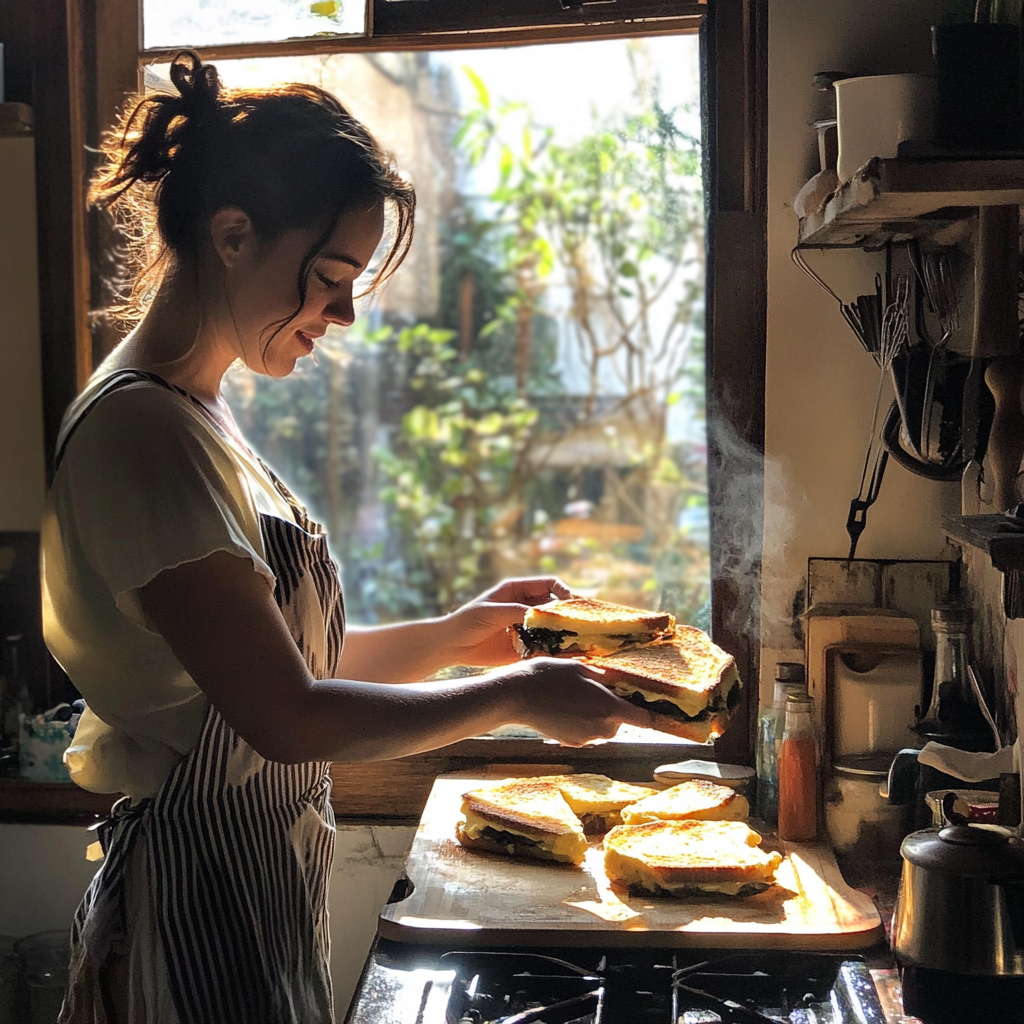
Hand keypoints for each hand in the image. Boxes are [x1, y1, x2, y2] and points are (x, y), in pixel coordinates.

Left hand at [440, 576, 573, 667]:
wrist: (451, 645)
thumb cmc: (468, 621)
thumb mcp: (493, 612)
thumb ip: (518, 611)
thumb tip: (545, 615)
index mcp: (518, 590)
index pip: (550, 584)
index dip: (564, 591)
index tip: (571, 604)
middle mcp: (525, 607)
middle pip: (555, 607)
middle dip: (568, 614)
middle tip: (581, 626)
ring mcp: (526, 627)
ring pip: (553, 628)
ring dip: (564, 633)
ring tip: (577, 642)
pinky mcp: (523, 646)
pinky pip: (544, 646)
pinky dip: (553, 650)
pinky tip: (562, 655)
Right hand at [496, 657, 654, 745]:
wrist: (515, 697)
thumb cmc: (548, 676)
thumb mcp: (580, 667)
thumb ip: (604, 678)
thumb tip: (618, 682)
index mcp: (609, 708)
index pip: (644, 719)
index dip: (646, 711)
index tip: (641, 702)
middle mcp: (601, 728)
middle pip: (621, 723)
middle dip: (614, 709)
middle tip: (597, 690)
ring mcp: (585, 738)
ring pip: (603, 728)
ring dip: (598, 716)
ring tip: (577, 697)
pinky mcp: (571, 743)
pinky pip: (586, 733)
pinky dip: (582, 723)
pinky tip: (565, 708)